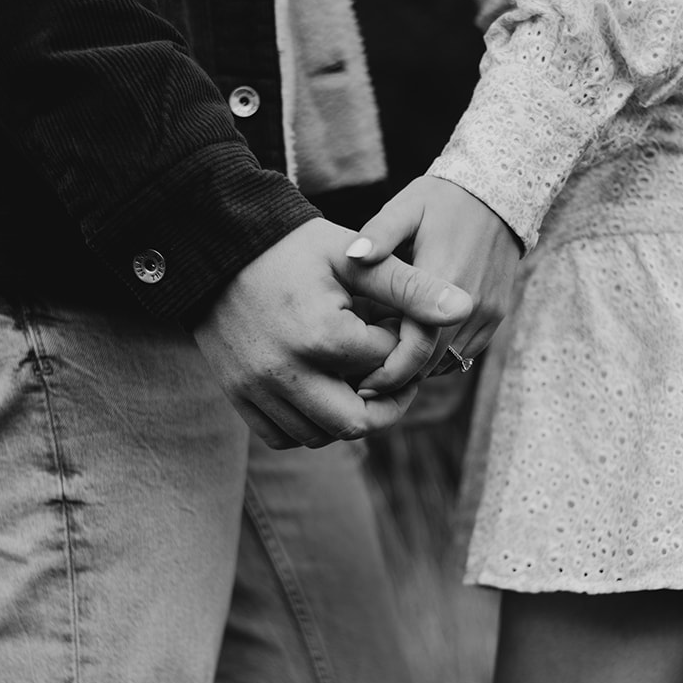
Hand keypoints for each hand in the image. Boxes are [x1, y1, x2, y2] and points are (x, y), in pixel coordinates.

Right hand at [191, 217, 473, 448]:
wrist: (217, 246)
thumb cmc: (291, 247)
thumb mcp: (354, 258)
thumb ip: (411, 287)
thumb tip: (465, 308)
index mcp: (321, 335)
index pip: (385, 366)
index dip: (399, 348)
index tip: (392, 326)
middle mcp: (286, 371)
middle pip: (358, 423)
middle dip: (384, 404)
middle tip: (392, 378)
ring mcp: (257, 389)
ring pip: (321, 436)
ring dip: (346, 417)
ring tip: (355, 380)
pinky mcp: (237, 396)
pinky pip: (283, 436)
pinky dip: (308, 425)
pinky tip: (320, 392)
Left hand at [346, 176, 520, 394]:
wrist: (500, 192)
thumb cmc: (442, 199)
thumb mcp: (406, 207)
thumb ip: (378, 233)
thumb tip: (352, 255)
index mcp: (444, 278)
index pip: (415, 345)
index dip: (387, 371)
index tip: (360, 382)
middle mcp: (471, 303)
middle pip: (431, 362)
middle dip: (399, 375)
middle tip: (365, 381)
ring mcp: (488, 312)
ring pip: (449, 362)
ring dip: (420, 367)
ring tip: (385, 363)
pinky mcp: (497, 314)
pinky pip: (466, 352)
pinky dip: (440, 357)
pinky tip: (415, 345)